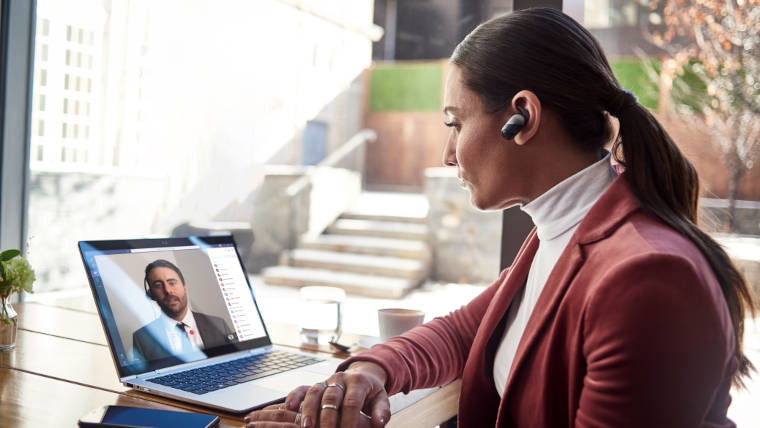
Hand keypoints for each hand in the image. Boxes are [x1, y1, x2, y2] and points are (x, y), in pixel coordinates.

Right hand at [246, 361, 389, 427]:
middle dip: (327, 417)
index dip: (349, 418)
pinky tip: (289, 407)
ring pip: (314, 392)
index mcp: (358, 381)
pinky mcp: (316, 385)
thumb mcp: (380, 399)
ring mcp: (326, 381)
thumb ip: (381, 411)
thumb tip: (380, 422)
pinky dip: (295, 396)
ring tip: (307, 427)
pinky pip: (302, 388)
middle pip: (331, 397)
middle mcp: (340, 379)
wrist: (362, 375)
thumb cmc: (370, 392)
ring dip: (309, 410)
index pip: (352, 401)